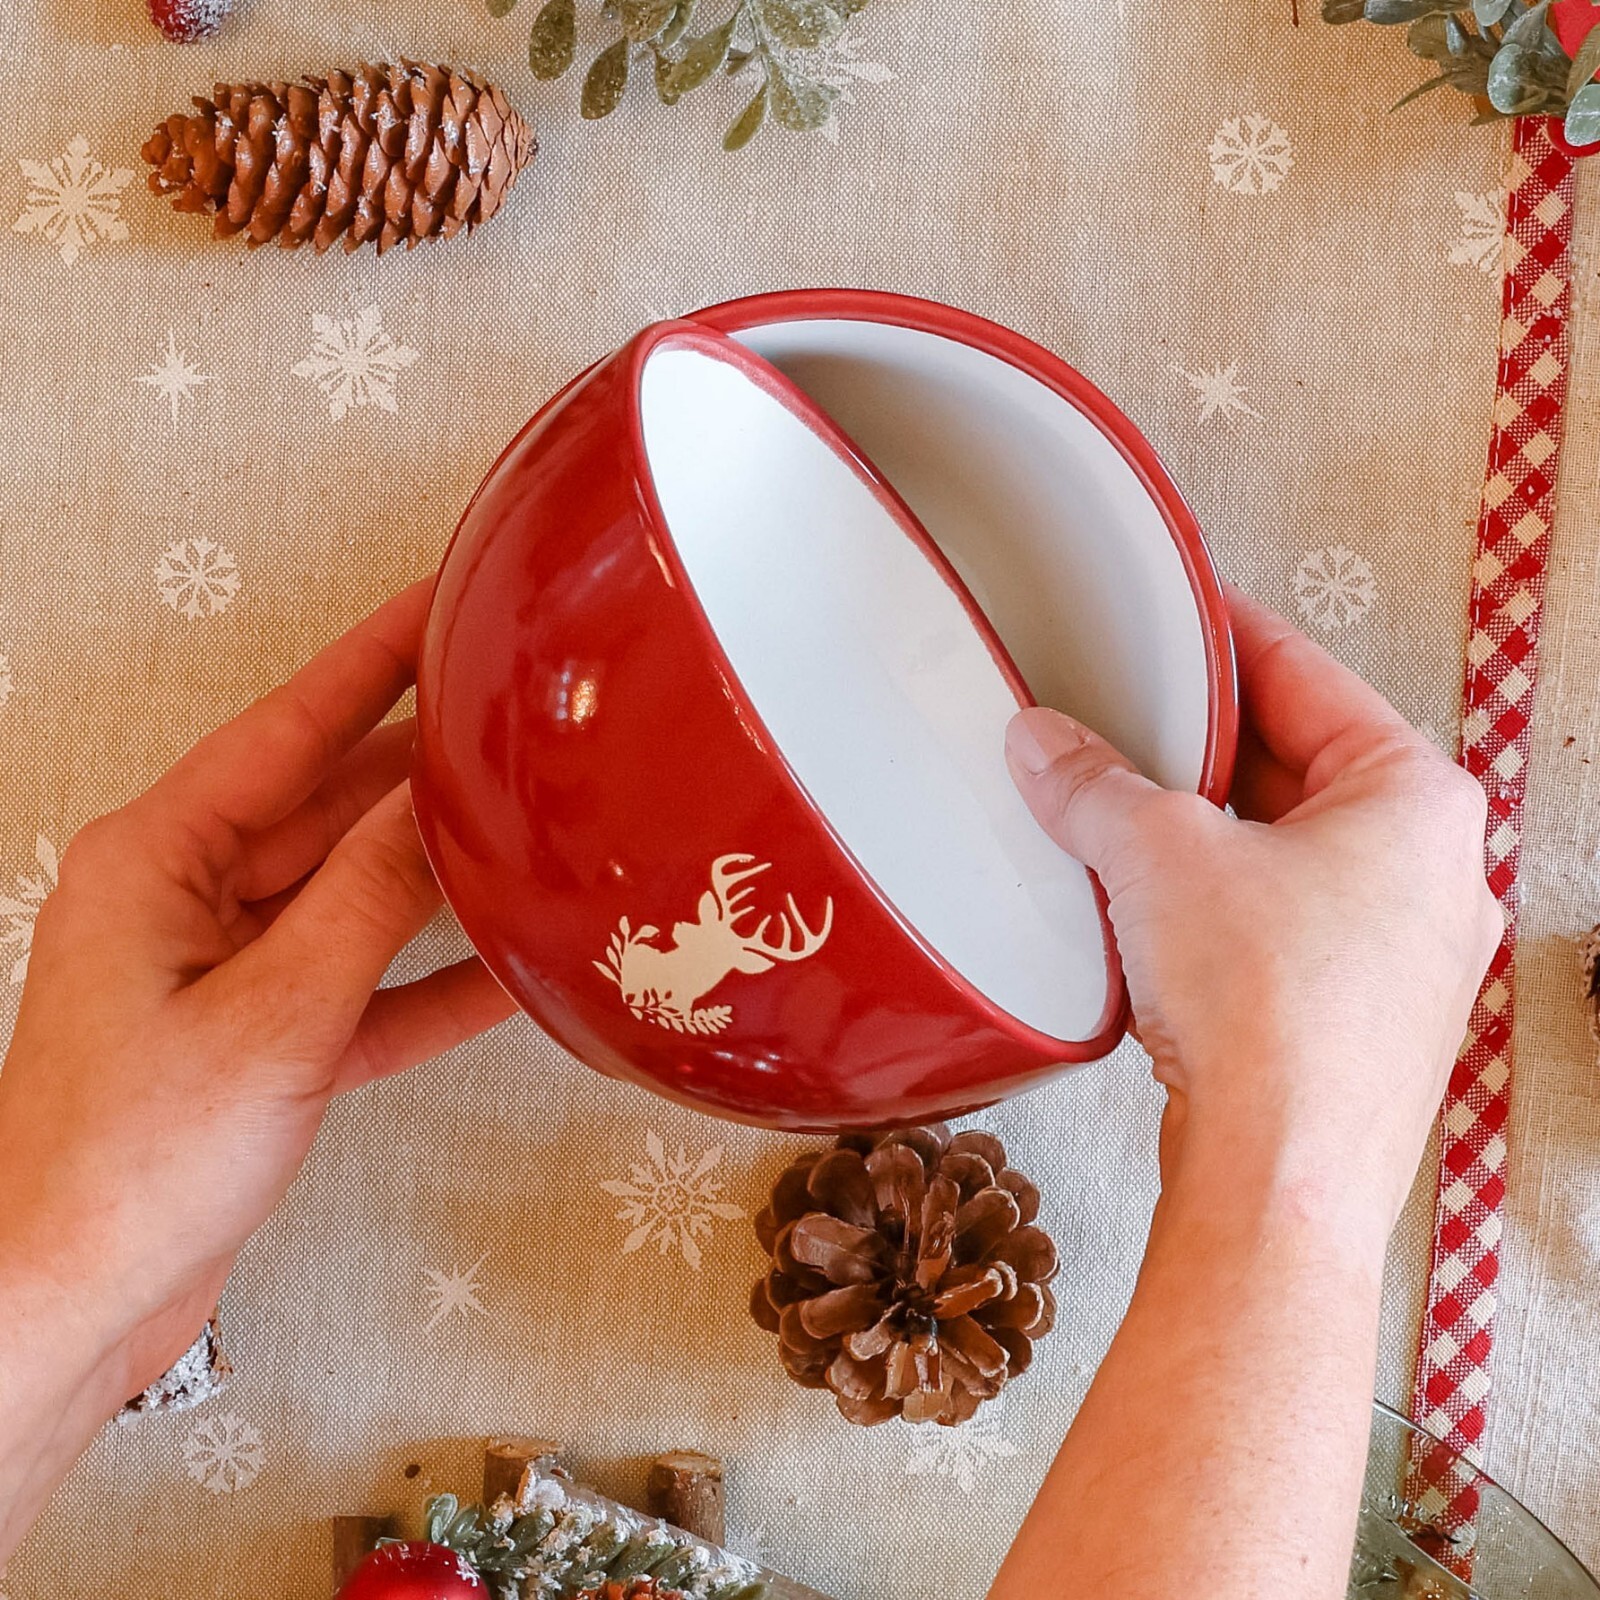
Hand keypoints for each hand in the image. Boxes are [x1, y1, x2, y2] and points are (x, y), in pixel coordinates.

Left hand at [0, 583, 514, 1483]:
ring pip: (353, 895)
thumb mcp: (277, 1013)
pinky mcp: (258, 1039)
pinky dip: (428, 981)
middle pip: (329, 808)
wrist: (71, 1303)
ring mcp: (224, 970)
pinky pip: (361, 985)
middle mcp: (187, 898)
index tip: (442, 604)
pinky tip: (510, 970)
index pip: (289, 730)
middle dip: (423, 768)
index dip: (373, 660)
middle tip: (517, 723)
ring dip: (438, 876)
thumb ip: (370, 897)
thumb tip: (441, 802)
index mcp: (159, 860)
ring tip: (533, 828)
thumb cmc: (131, 1160)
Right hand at [991, 587, 1501, 1599]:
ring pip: (1281, 854)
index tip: (1169, 613)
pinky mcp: (1354, 1021)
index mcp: (1416, 800)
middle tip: (1117, 724)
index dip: (1219, 636)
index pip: (1303, 675)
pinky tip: (1145, 916)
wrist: (1276, 1183)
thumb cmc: (1269, 1017)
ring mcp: (1400, 956)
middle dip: (1194, 750)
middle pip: (1293, 767)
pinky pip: (1274, 928)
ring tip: (1117, 822)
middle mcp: (1431, 875)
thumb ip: (1092, 781)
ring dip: (1199, 837)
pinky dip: (1212, 908)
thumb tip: (1045, 746)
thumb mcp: (1157, 854)